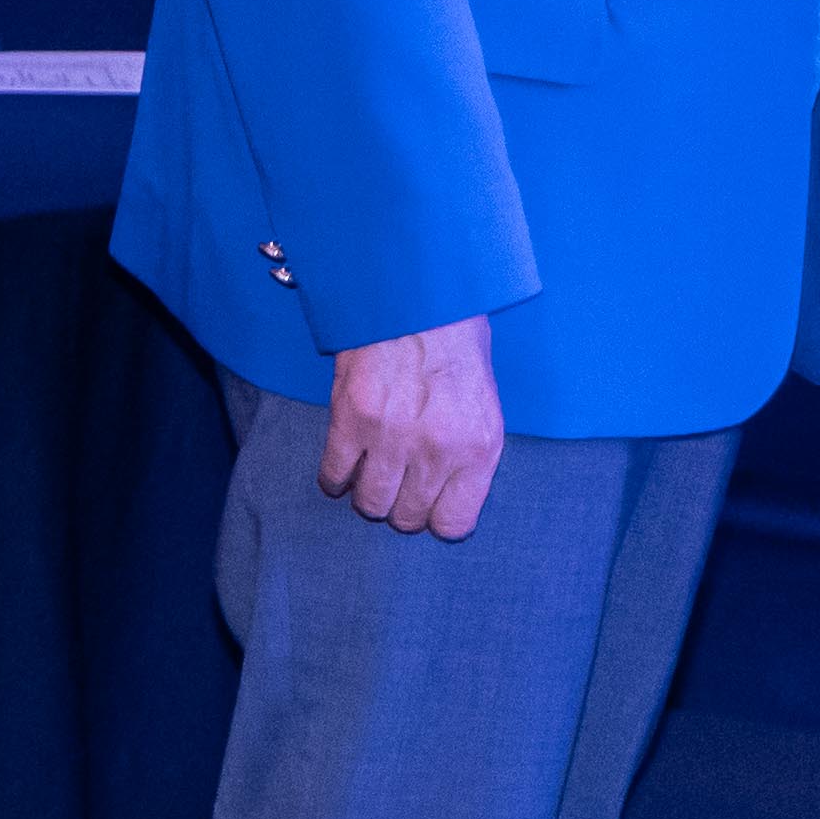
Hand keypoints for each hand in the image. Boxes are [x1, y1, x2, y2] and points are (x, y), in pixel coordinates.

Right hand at [321, 315, 506, 539]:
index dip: (437, 519)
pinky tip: (343, 466)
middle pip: (408, 519)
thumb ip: (468, 452)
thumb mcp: (485, 404)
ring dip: (368, 494)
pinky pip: (334, 475)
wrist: (417, 293)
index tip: (429, 505)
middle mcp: (436, 451)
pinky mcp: (351, 420)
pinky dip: (335, 478)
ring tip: (371, 474)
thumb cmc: (455, 341)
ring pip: (370, 504)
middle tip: (397, 485)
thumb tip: (445, 490)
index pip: (453, 525)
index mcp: (478, 449)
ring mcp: (391, 438)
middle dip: (400, 508)